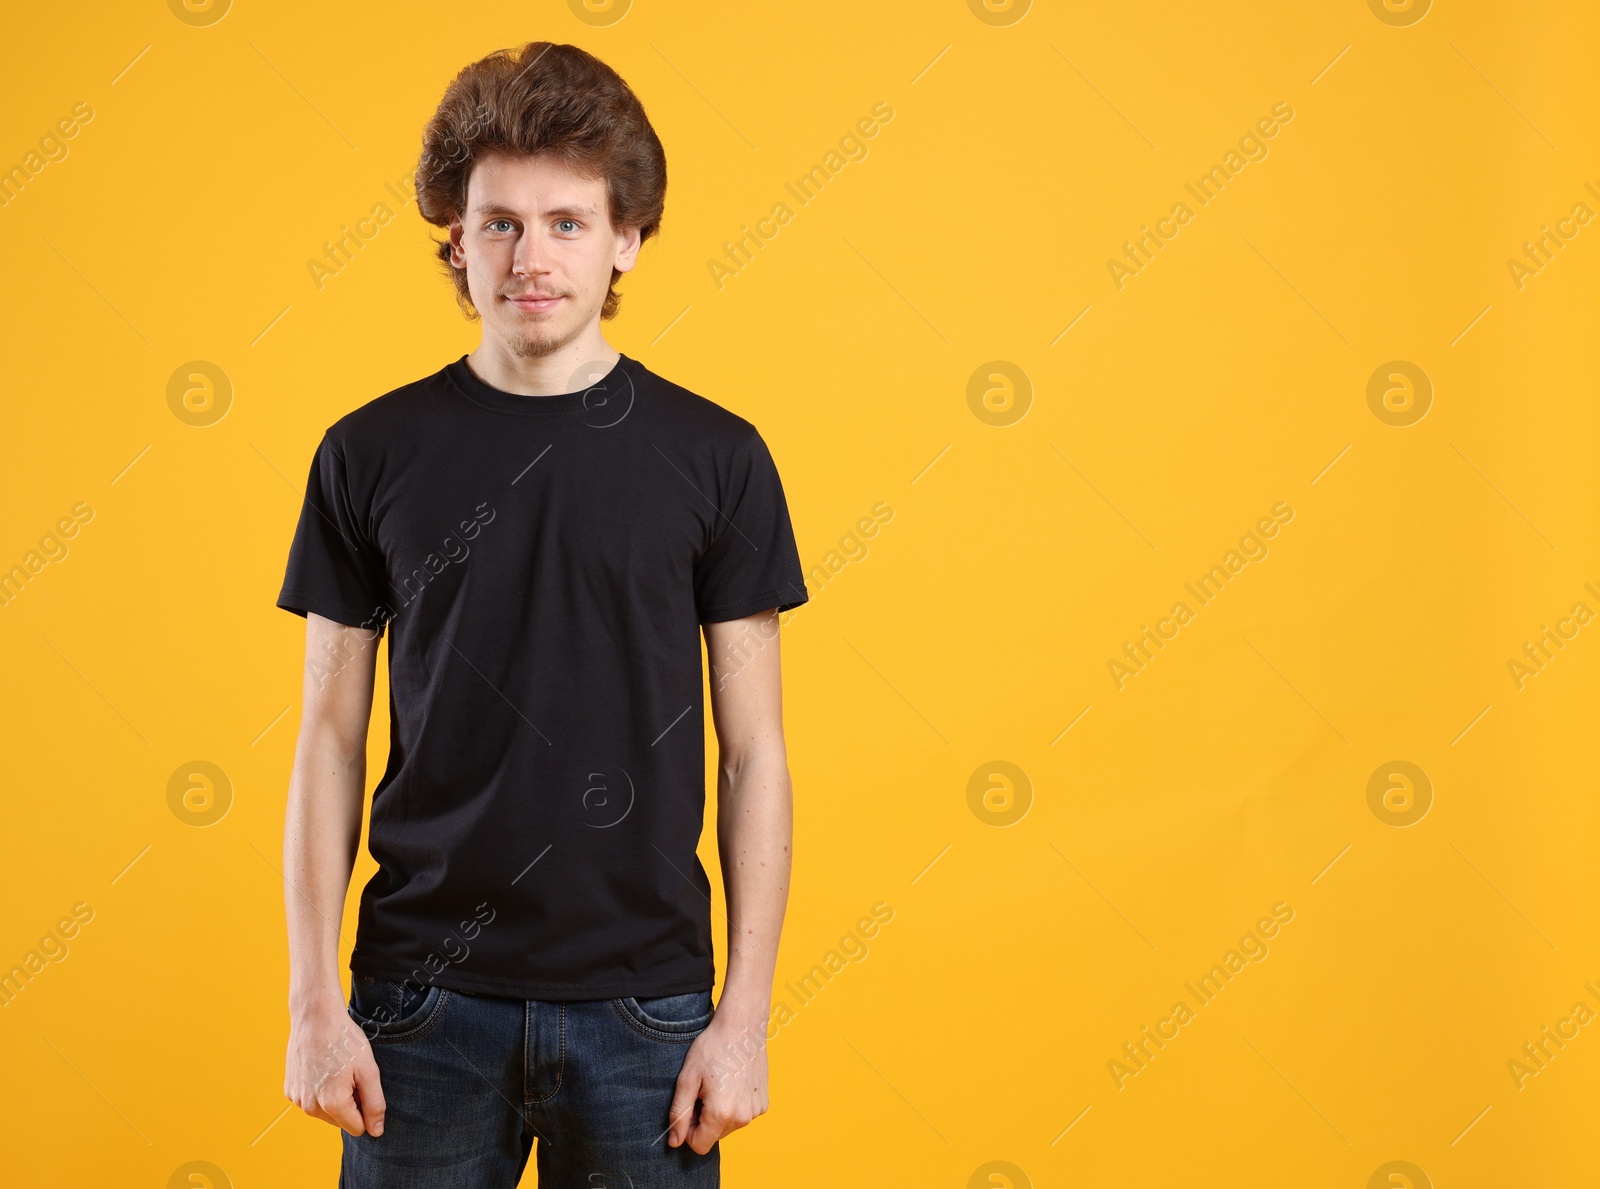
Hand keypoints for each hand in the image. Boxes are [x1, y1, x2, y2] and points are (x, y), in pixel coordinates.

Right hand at [285, 997, 386, 1136]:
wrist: (315, 1017)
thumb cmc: (344, 1040)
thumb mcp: (368, 1070)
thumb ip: (374, 1104)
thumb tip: (376, 1131)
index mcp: (332, 1104)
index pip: (357, 1127)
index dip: (366, 1108)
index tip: (362, 1084)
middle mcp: (310, 1107)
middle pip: (341, 1121)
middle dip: (350, 1103)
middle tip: (350, 1074)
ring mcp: (297, 1099)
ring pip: (325, 1112)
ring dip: (334, 1097)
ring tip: (336, 1068)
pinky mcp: (290, 1090)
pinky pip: (312, 1101)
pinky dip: (320, 1089)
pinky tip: (322, 1067)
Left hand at [666, 1010, 769, 1154]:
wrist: (743, 1026)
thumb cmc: (712, 1048)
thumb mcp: (687, 1079)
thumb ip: (679, 1114)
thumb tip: (675, 1142)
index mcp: (721, 1113)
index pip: (699, 1145)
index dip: (689, 1129)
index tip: (691, 1105)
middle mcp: (742, 1118)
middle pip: (714, 1136)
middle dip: (705, 1119)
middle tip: (704, 1090)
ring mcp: (755, 1111)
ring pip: (729, 1126)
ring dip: (720, 1112)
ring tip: (720, 1083)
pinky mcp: (763, 1103)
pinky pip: (742, 1115)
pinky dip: (735, 1105)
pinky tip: (733, 1082)